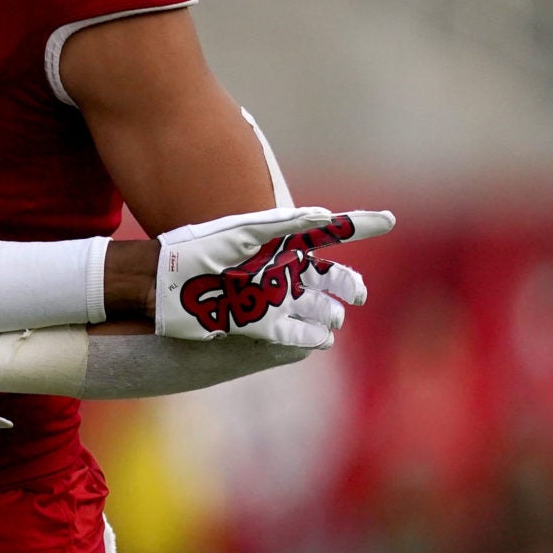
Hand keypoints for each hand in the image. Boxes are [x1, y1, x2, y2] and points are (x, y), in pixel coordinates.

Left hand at [154, 208, 392, 344]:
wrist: (163, 283)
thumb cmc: (199, 248)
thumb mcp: (241, 231)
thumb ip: (282, 223)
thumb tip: (323, 215)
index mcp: (281, 244)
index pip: (328, 233)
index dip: (358, 225)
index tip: (388, 220)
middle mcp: (282, 272)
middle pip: (330, 279)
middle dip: (349, 285)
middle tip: (357, 292)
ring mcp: (272, 300)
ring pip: (316, 309)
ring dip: (329, 314)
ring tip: (334, 316)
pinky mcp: (257, 326)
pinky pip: (292, 333)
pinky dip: (309, 336)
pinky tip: (320, 338)